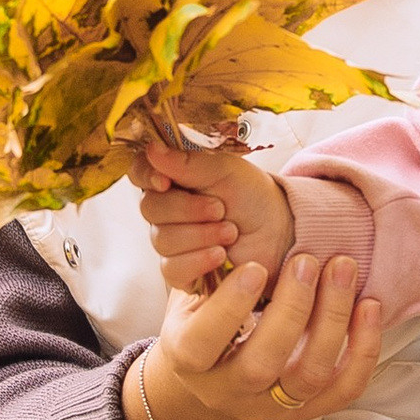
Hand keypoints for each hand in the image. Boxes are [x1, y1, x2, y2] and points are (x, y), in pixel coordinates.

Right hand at [122, 248, 384, 419]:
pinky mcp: (310, 411)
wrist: (216, 385)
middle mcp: (229, 392)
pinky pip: (345, 388)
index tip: (256, 267)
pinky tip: (369, 306)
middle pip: (262, 364)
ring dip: (333, 319)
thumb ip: (203, 273)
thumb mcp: (189, 299)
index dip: (230, 307)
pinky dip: (364, 349)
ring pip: (309, 376)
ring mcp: (271, 408)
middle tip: (307, 260)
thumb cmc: (203, 322)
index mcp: (190, 362)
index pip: (203, 343)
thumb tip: (227, 231)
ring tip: (343, 269)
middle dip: (291, 309)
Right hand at [135, 136, 294, 294]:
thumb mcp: (225, 170)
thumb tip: (151, 150)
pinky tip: (221, 254)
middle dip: (187, 209)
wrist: (280, 232)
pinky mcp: (182, 270)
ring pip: (161, 240)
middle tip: (220, 208)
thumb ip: (187, 163)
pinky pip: (172, 268)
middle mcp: (166, 208)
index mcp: (173, 177)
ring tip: (231, 231)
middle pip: (149, 209)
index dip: (147, 177)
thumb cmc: (253, 196)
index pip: (140, 172)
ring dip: (200, 235)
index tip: (166, 182)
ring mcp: (172, 241)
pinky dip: (198, 260)